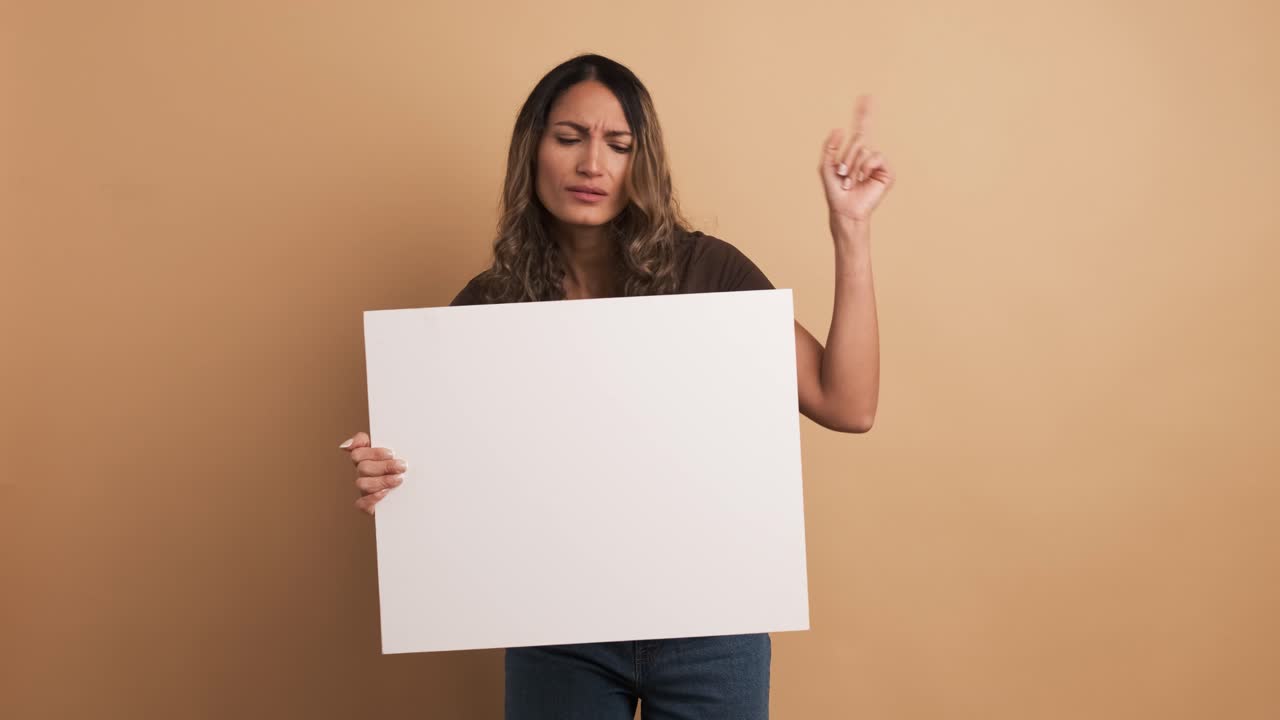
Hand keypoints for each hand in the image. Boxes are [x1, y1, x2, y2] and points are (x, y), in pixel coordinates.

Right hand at [338, 431, 405, 514]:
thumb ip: (380, 440)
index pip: (358, 452)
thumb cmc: (402, 469)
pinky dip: (372, 498)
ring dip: (382, 480)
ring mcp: (363, 489)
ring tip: (399, 479)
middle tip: (402, 466)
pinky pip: (361, 503)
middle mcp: (362, 473)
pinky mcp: (367, 505)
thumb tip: (347, 445)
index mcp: (365, 458)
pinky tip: (386, 492)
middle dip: (384, 466)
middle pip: (363, 467)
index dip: (374, 453)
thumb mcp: (397, 450)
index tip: (391, 453)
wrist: (414, 495)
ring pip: (362, 483)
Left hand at [819, 94, 894, 229]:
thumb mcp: (826, 167)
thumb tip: (840, 128)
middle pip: (859, 139)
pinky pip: (875, 157)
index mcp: (854, 153)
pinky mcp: (886, 172)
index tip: (866, 97)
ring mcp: (878, 163)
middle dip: (846, 158)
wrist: (844, 209)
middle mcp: (867, 155)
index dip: (863, 113)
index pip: (861, 128)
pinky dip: (865, 167)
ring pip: (864, 150)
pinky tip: (862, 179)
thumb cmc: (835, 191)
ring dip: (852, 166)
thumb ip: (830, 147)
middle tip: (842, 174)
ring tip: (850, 181)